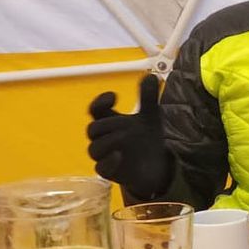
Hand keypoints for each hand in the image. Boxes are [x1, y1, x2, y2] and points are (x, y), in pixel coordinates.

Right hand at [87, 74, 172, 198]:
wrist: (155, 165)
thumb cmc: (146, 138)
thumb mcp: (151, 116)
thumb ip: (149, 97)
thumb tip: (150, 75)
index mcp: (111, 121)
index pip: (95, 110)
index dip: (99, 102)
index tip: (113, 96)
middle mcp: (104, 138)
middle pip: (93, 129)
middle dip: (110, 124)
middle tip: (130, 124)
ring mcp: (105, 156)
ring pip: (94, 148)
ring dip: (108, 141)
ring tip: (127, 136)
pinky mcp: (110, 172)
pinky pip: (101, 168)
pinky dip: (108, 161)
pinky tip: (119, 156)